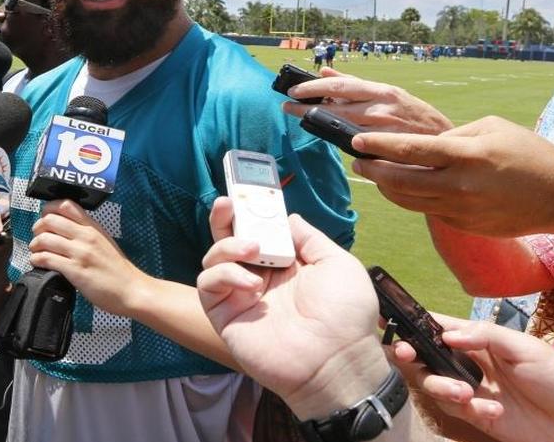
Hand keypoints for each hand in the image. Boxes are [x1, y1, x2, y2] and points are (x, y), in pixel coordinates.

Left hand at [27, 199, 145, 315]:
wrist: (131, 289)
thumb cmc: (118, 269)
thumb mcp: (104, 241)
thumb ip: (86, 233)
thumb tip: (63, 230)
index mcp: (93, 227)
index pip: (66, 205)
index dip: (49, 209)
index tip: (45, 218)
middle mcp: (86, 236)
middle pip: (50, 219)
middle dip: (37, 227)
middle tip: (38, 237)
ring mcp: (80, 253)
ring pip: (44, 239)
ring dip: (34, 245)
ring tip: (36, 251)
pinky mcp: (75, 271)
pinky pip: (47, 258)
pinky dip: (36, 259)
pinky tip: (38, 263)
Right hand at [197, 198, 388, 418]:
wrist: (337, 361)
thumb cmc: (346, 316)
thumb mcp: (338, 264)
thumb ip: (310, 238)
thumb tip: (288, 218)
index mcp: (286, 265)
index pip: (260, 231)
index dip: (252, 213)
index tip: (249, 194)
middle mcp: (261, 277)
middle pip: (230, 240)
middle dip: (224, 218)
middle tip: (226, 203)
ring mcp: (241, 296)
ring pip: (214, 258)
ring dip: (228, 245)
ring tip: (252, 248)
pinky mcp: (226, 316)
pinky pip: (208, 285)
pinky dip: (224, 274)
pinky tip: (251, 282)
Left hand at [282, 68, 453, 134]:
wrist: (443, 142)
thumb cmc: (413, 116)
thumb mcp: (388, 94)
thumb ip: (355, 83)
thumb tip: (324, 71)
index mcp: (382, 91)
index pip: (341, 86)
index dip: (314, 87)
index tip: (293, 90)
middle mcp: (382, 107)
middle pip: (336, 106)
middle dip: (307, 106)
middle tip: (286, 106)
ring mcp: (384, 130)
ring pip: (342, 125)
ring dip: (316, 123)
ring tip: (299, 119)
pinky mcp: (385, 150)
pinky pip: (355, 146)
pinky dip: (338, 140)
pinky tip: (325, 137)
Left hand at [352, 116, 553, 236]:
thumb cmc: (529, 153)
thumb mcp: (491, 128)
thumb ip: (453, 135)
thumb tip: (424, 146)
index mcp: (466, 155)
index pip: (410, 150)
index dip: (379, 146)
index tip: (357, 142)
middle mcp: (460, 186)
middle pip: (400, 181)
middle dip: (373, 170)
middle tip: (358, 161)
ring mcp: (461, 210)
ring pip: (409, 201)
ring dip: (387, 188)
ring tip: (376, 175)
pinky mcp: (465, 226)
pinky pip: (431, 211)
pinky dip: (415, 199)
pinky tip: (409, 188)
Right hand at [391, 316, 553, 441]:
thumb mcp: (525, 347)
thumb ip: (484, 335)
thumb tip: (447, 334)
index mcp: (483, 340)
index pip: (441, 327)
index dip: (415, 323)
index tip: (392, 321)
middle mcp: (474, 363)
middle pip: (429, 357)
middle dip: (414, 357)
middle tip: (408, 356)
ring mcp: (476, 391)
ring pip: (437, 385)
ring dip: (444, 387)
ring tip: (466, 393)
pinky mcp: (480, 417)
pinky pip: (459, 412)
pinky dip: (471, 410)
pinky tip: (494, 412)